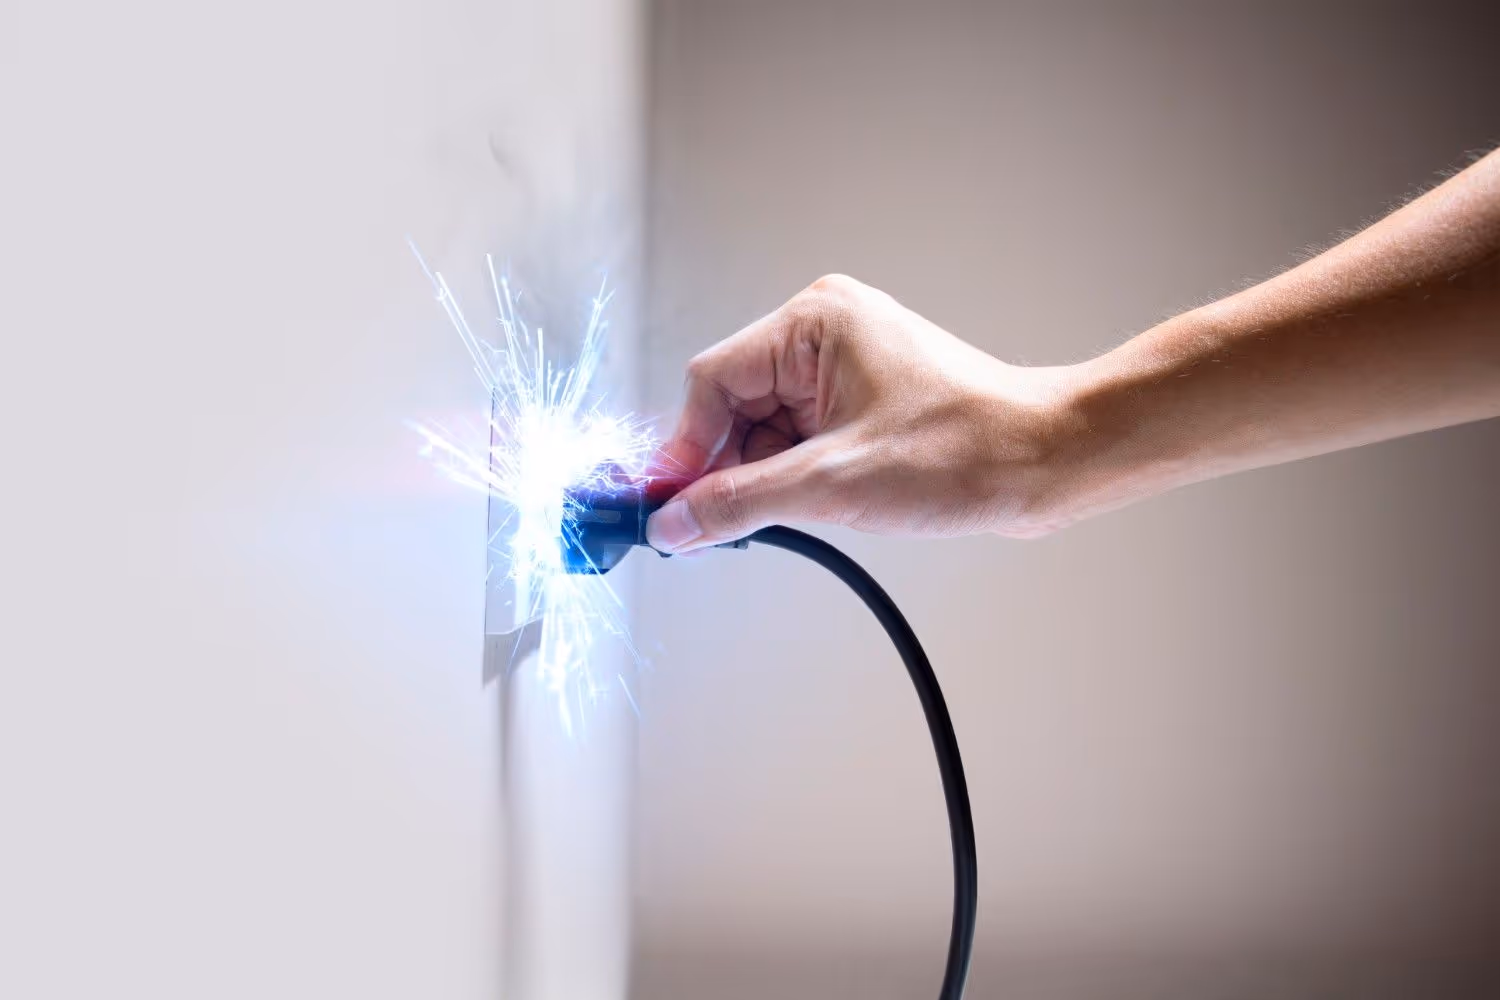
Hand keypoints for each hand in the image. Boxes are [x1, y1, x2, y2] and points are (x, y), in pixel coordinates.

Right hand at [646, 274, 1080, 551]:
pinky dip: (794, 479)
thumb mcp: (833, 484)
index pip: (713, 382)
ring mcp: (845, 370)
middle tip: (714, 528)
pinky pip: (800, 440)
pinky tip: (813, 507)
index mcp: (813, 323)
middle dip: (727, 468)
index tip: (669, 506)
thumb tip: (673, 522)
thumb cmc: (966, 449)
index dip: (687, 448)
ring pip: (766, 430)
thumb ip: (739, 503)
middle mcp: (824, 335)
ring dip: (765, 479)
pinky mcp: (863, 404)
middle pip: (734, 407)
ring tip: (795, 515)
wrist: (1049, 462)